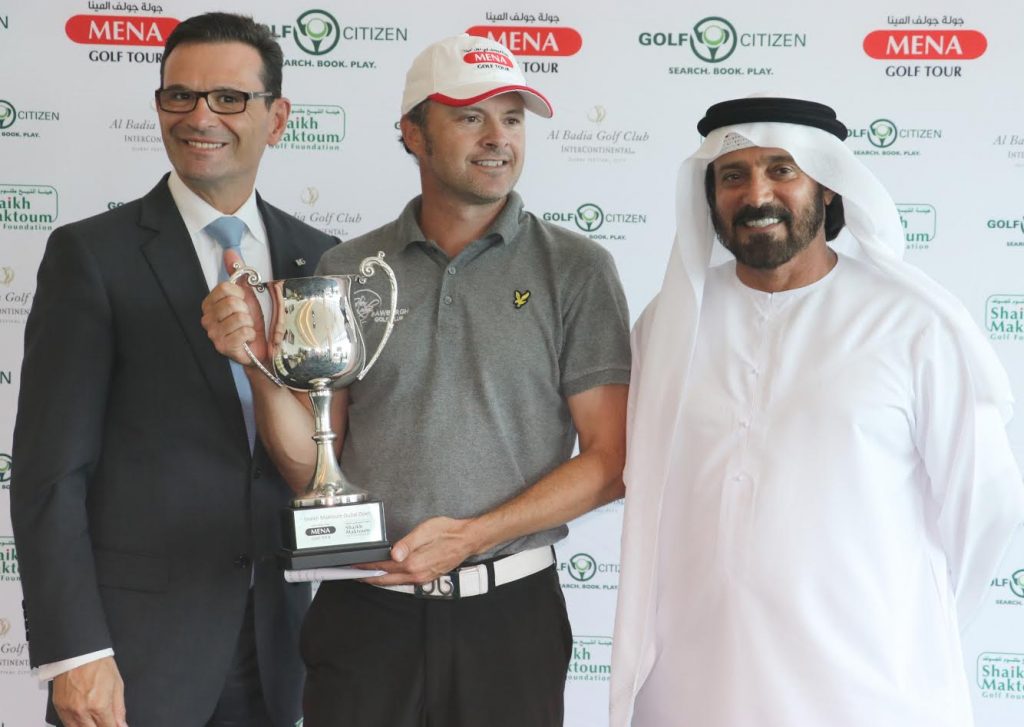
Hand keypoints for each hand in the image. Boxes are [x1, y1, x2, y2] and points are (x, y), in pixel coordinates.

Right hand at [52, 656, 127, 726]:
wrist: (78, 652)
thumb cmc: (98, 664)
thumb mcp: (117, 684)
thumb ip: (119, 708)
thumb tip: (122, 724)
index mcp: (99, 705)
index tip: (116, 726)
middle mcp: (82, 711)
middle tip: (105, 721)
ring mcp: (68, 711)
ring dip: (88, 726)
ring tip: (95, 719)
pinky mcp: (59, 708)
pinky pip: (67, 724)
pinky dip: (77, 724)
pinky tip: (84, 719)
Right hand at [200, 249, 266, 364]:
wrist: (259, 346)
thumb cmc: (251, 321)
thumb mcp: (246, 293)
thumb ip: (237, 273)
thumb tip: (230, 252)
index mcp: (210, 304)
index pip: (225, 288)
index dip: (240, 293)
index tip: (242, 301)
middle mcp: (207, 318)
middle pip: (232, 302)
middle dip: (246, 309)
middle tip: (245, 317)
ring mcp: (213, 334)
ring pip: (239, 317)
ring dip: (249, 322)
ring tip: (246, 327)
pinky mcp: (223, 346)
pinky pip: (243, 332)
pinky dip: (250, 334)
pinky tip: (247, 338)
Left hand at [359, 516, 479, 585]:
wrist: (467, 540)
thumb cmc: (447, 532)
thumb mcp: (426, 531)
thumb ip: (408, 543)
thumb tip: (393, 554)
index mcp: (414, 563)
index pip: (383, 566)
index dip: (366, 566)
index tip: (353, 565)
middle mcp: (416, 574)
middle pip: (385, 579)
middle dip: (367, 577)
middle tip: (351, 574)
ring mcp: (421, 578)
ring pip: (394, 582)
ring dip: (378, 579)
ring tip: (364, 575)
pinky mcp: (425, 577)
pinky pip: (403, 582)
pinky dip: (390, 579)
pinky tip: (386, 575)